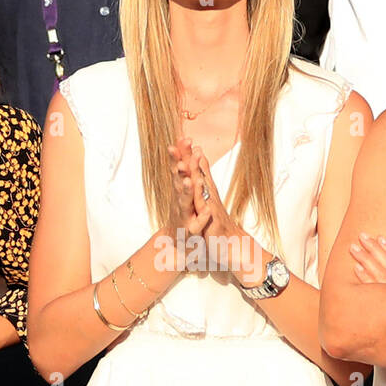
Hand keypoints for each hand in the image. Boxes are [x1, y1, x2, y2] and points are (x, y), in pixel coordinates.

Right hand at [166, 139, 209, 257]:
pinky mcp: (190, 233)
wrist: (178, 247)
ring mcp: (184, 216)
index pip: (179, 169)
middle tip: (181, 154)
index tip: (185, 138)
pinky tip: (207, 212)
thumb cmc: (184, 217)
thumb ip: (191, 170)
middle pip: (179, 181)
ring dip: (186, 191)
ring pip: (184, 202)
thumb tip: (197, 148)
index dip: (181, 154)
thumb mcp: (188, 192)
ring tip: (190, 180)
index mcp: (180, 191)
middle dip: (180, 167)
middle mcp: (180, 201)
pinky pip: (196, 225)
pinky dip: (201, 218)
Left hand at [350, 232, 385, 287]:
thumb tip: (380, 274)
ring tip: (354, 248)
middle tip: (362, 236)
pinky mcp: (382, 307)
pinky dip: (365, 277)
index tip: (380, 237)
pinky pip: (373, 289)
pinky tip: (356, 267)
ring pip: (381, 274)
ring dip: (366, 258)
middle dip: (376, 248)